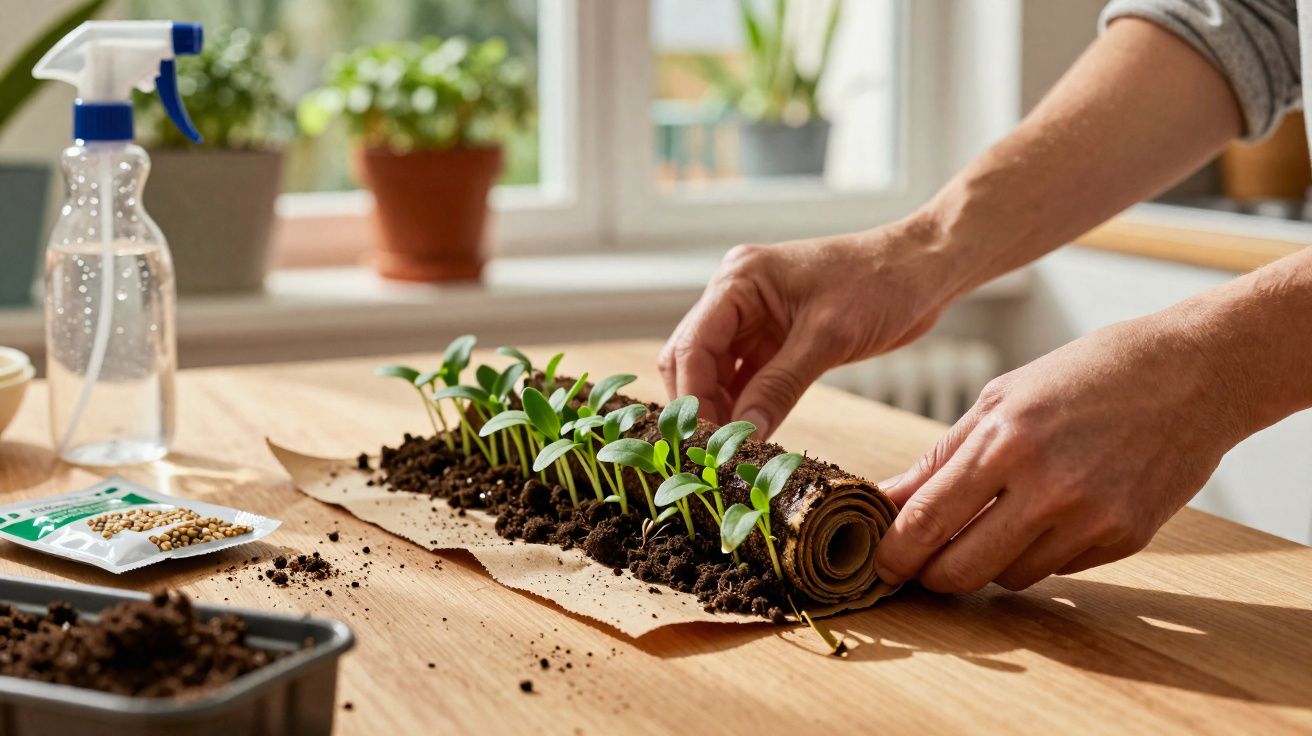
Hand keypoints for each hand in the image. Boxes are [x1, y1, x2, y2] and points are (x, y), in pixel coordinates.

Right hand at [659, 216, 960, 435]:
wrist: (924, 268)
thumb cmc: (882, 283)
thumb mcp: (828, 338)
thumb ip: (779, 386)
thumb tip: (743, 435)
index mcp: (738, 280)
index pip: (692, 345)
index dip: (693, 397)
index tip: (702, 444)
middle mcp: (735, 296)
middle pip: (691, 360)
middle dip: (700, 407)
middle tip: (713, 456)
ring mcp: (753, 319)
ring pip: (714, 373)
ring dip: (720, 411)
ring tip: (732, 454)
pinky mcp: (774, 340)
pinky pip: (744, 379)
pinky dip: (744, 408)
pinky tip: (752, 437)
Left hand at [873, 312, 1247, 591]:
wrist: (1191, 373)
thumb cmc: (1085, 375)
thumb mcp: (1001, 398)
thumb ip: (941, 457)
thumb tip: (888, 499)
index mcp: (1005, 442)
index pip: (928, 519)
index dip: (895, 552)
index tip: (880, 563)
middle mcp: (1047, 487)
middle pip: (962, 568)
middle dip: (932, 575)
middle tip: (922, 566)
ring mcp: (1090, 519)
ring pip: (1010, 576)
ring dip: (991, 561)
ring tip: (1000, 520)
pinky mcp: (1126, 538)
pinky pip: (1059, 569)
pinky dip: (1042, 552)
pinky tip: (1054, 513)